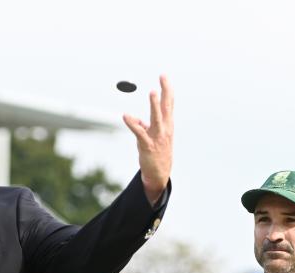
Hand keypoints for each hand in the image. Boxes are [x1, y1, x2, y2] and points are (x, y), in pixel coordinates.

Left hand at [123, 75, 172, 204]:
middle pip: (165, 107)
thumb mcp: (152, 136)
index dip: (167, 89)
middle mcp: (165, 129)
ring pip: (156, 118)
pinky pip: (139, 133)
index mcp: (167, 125)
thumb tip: (136, 119)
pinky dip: (133, 124)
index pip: (168, 104)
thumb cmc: (156, 152)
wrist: (159, 174)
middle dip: (165, 91)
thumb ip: (145, 125)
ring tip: (152, 92)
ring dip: (154, 105)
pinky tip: (126, 116)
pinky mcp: (147, 145)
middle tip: (163, 77)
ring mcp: (157, 137)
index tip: (164, 76)